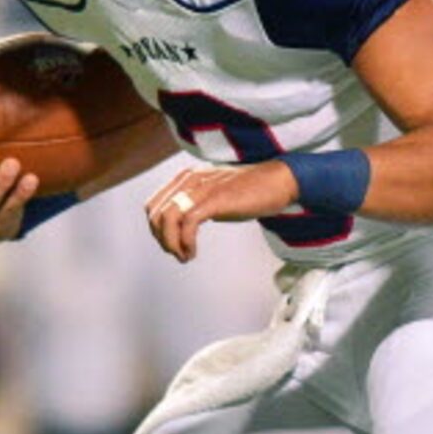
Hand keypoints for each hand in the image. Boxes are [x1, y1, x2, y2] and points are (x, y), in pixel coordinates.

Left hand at [144, 162, 291, 262]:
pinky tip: (193, 253)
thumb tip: (182, 226)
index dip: (156, 230)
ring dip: (171, 244)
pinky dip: (185, 243)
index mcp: (187, 177)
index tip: (171, 245)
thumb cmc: (250, 190)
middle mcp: (190, 180)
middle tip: (177, 253)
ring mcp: (202, 189)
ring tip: (184, 256)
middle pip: (155, 213)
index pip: (153, 204)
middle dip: (162, 239)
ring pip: (167, 218)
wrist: (279, 181)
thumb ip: (196, 203)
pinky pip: (188, 223)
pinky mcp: (216, 199)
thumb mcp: (214, 194)